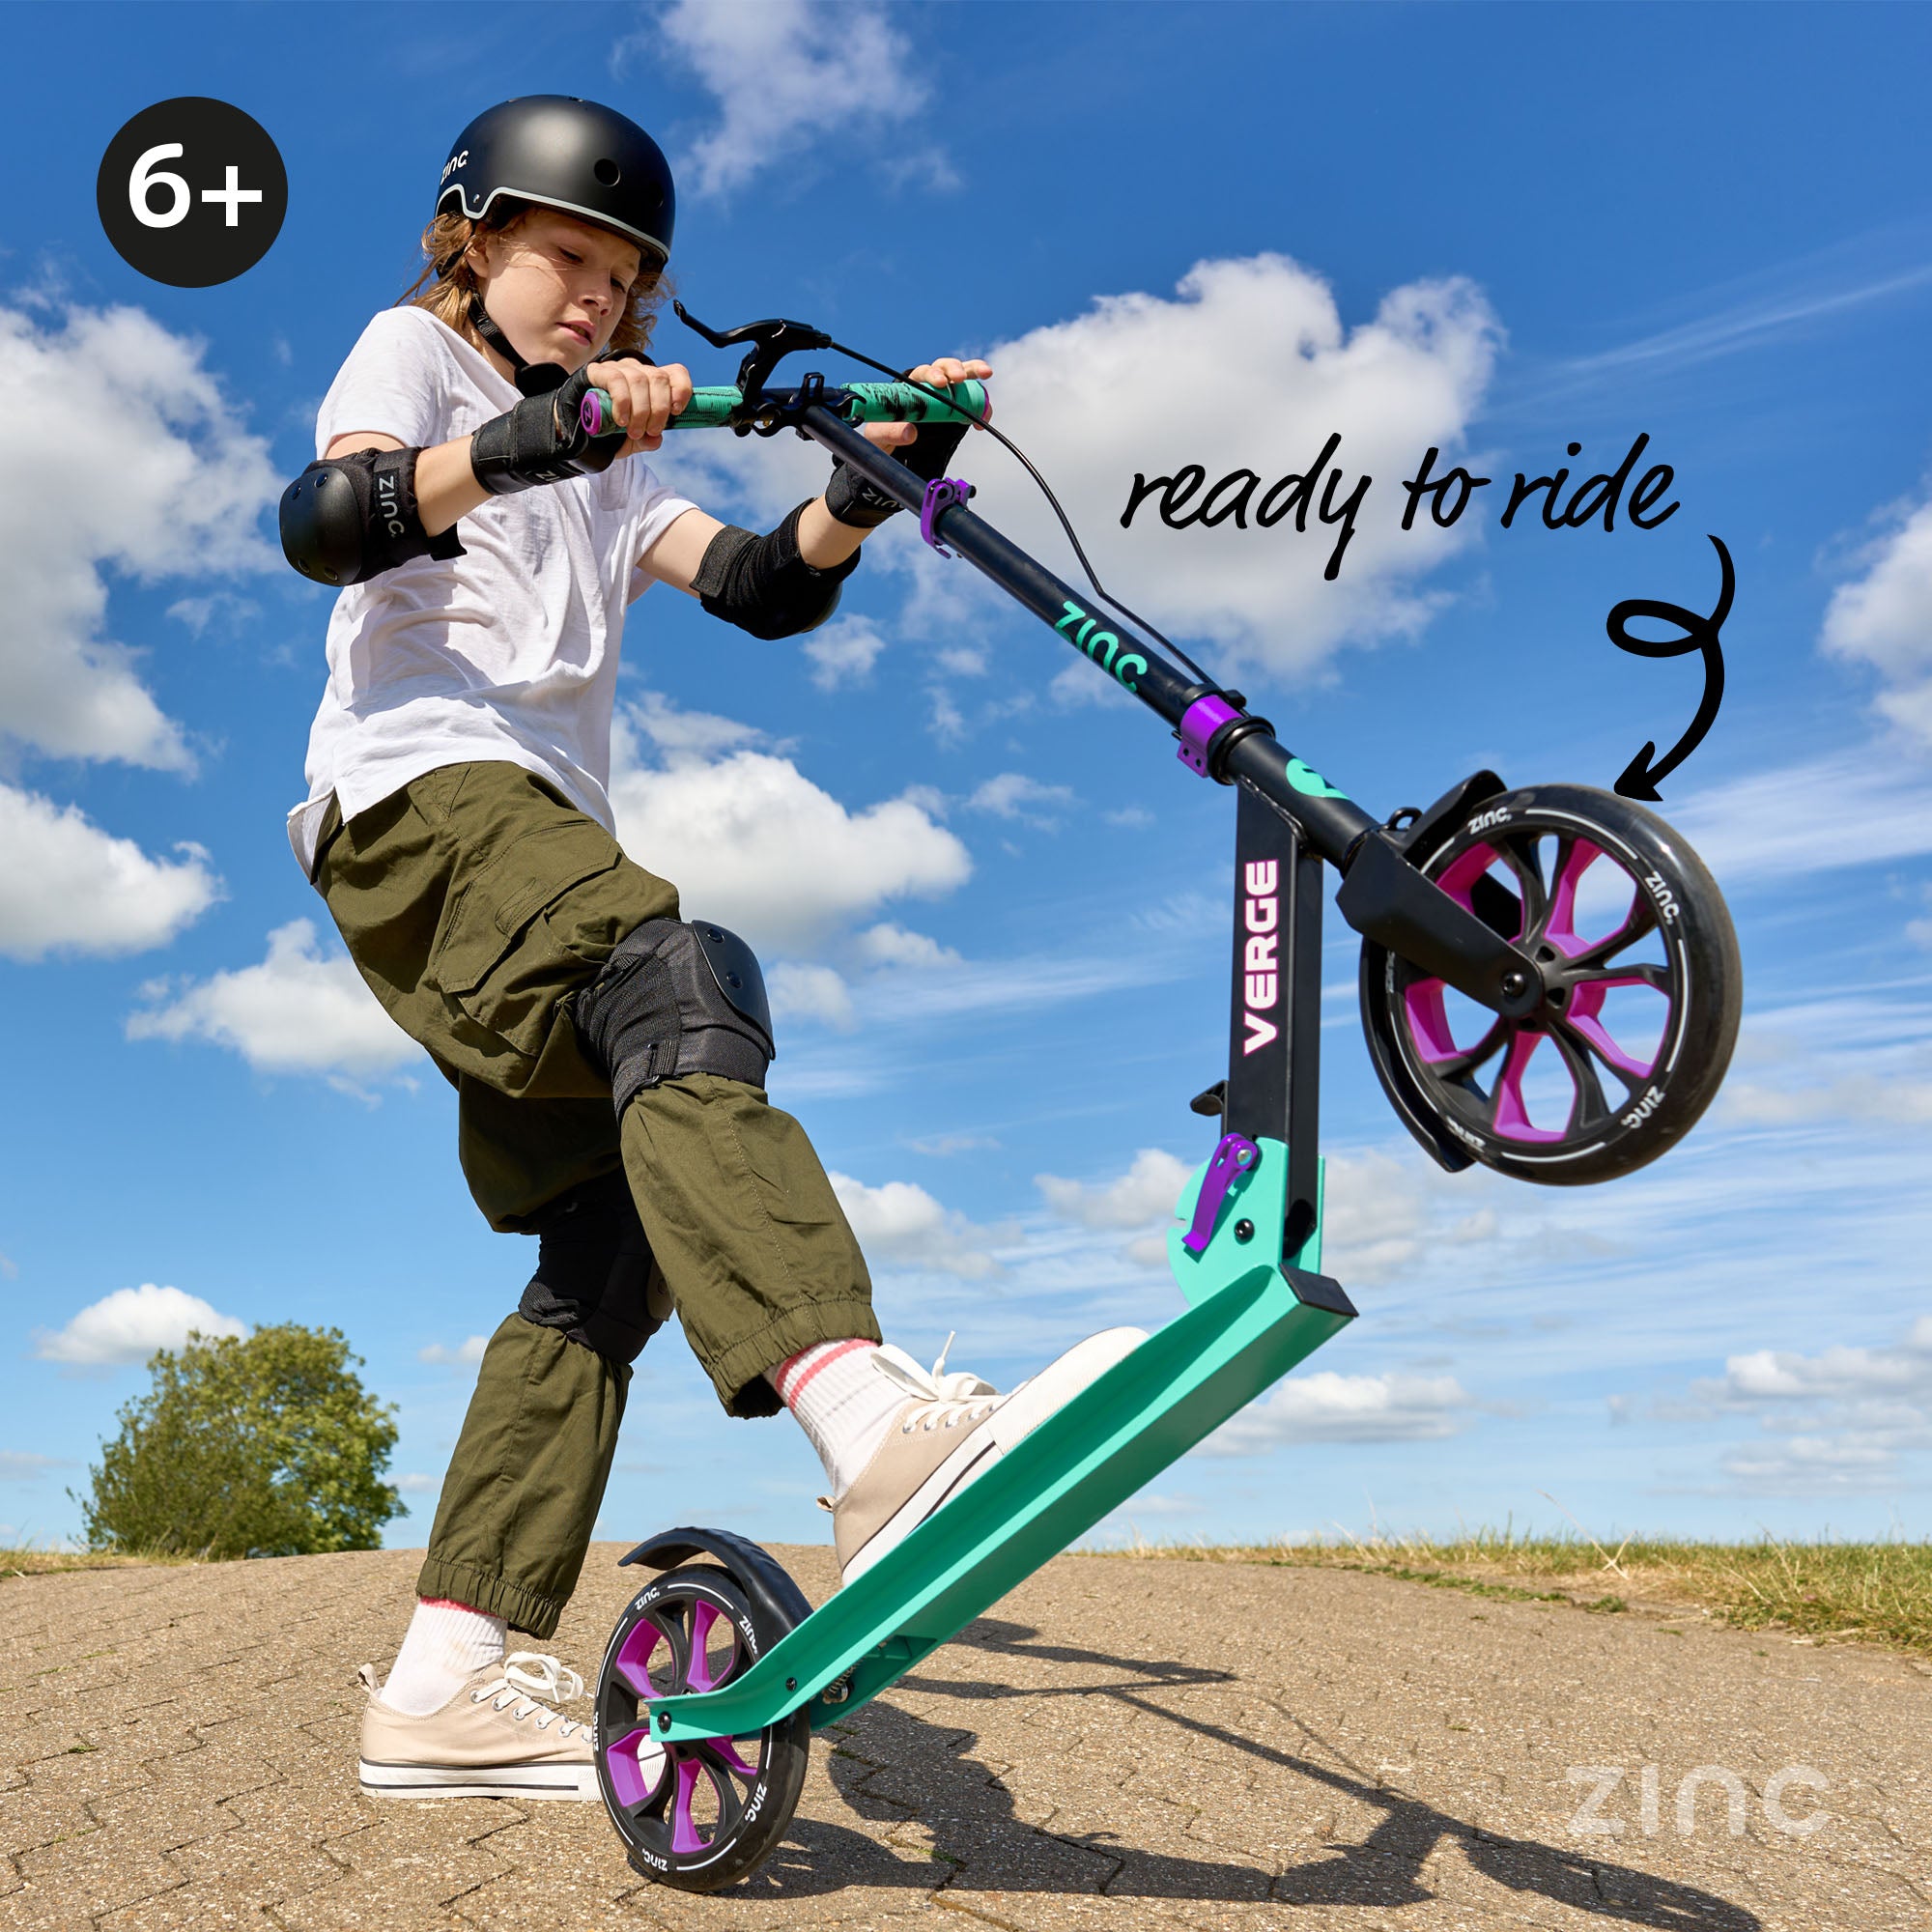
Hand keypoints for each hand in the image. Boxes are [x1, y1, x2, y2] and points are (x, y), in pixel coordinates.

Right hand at [582, 358, 694, 453]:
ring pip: (639, 379)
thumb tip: (655, 440)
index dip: (681, 389)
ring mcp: (618, 368)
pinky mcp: (599, 371)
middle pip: (659, 378)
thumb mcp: (634, 440)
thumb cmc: (610, 430)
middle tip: (650, 431)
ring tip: (634, 431)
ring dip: (641, 410)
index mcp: (652, 382)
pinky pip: (616, 380)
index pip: (675, 372)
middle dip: (659, 409)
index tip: (677, 411)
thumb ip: (647, 441)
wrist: (579, 427)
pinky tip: (620, 419)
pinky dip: (623, 402)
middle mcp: (638, 370)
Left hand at [860, 356, 991, 454]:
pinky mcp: (958, 409)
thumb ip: (889, 432)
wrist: (894, 452)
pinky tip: (984, 416)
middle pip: (945, 368)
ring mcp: (947, 395)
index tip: (939, 383)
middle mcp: (930, 385)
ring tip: (986, 373)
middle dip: (954, 368)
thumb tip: (911, 432)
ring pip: (963, 377)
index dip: (933, 374)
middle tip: (958, 378)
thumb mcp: (878, 436)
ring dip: (974, 372)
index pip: (923, 373)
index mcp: (910, 385)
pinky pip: (974, 402)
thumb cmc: (881, 437)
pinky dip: (982, 406)